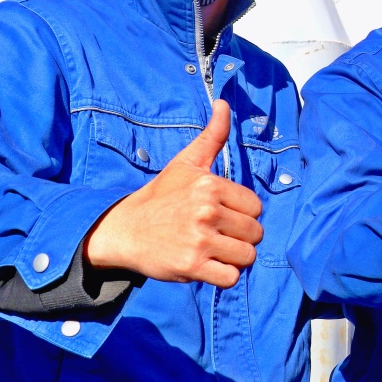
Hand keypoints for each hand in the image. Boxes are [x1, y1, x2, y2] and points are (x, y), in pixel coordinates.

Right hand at [85, 100, 263, 287]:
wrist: (124, 230)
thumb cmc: (161, 196)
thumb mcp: (186, 163)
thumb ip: (212, 136)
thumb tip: (224, 104)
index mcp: (210, 185)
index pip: (256, 207)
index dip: (242, 214)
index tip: (221, 215)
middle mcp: (207, 211)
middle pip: (255, 233)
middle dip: (240, 238)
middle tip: (216, 235)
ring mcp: (200, 240)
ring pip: (247, 256)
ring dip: (234, 258)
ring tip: (213, 251)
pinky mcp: (192, 266)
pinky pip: (231, 278)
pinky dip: (223, 276)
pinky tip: (208, 266)